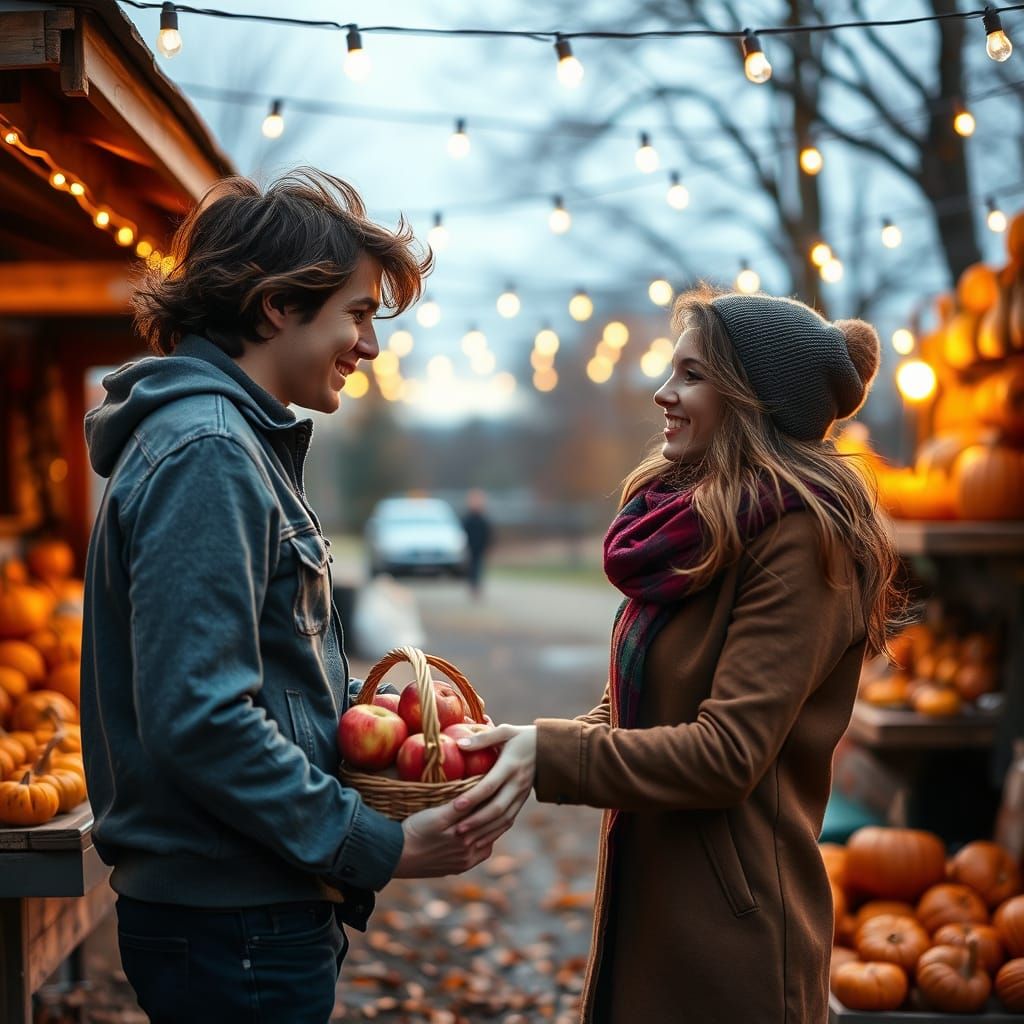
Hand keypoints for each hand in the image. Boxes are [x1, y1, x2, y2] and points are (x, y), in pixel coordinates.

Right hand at [392, 800, 492, 877]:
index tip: (497, 788)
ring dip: (491, 829)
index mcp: (467, 839)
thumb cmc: (415, 832)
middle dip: (496, 815)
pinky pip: (478, 856)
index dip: (495, 801)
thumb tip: (479, 795)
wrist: (395, 857)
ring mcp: (463, 863)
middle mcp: (468, 854)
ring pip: (486, 844)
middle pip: (490, 831)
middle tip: (499, 797)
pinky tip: (480, 835)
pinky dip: (483, 844)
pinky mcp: (456, 868)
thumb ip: (459, 808)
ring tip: (493, 813)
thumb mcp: (437, 816)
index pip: (489, 818)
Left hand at [451, 724, 536, 851]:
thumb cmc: (521, 737)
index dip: (473, 797)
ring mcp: (521, 796)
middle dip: (476, 821)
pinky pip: (508, 821)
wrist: (548, 749)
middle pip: (496, 808)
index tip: (456, 806)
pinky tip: (479, 841)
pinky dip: (494, 833)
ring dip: (484, 831)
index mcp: (511, 766)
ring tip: (464, 841)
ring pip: (503, 819)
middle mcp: (517, 784)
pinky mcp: (522, 802)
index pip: (491, 785)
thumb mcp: (505, 732)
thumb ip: (483, 738)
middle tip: (457, 830)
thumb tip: (460, 745)